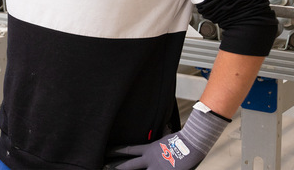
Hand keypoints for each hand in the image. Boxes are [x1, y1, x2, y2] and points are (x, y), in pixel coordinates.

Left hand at [109, 105, 228, 169]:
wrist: (193, 144)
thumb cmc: (182, 139)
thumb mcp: (166, 138)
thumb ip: (159, 138)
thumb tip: (159, 128)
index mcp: (149, 149)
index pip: (128, 149)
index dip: (115, 150)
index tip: (105, 151)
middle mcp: (150, 160)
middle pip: (129, 165)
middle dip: (115, 167)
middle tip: (102, 166)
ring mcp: (158, 168)